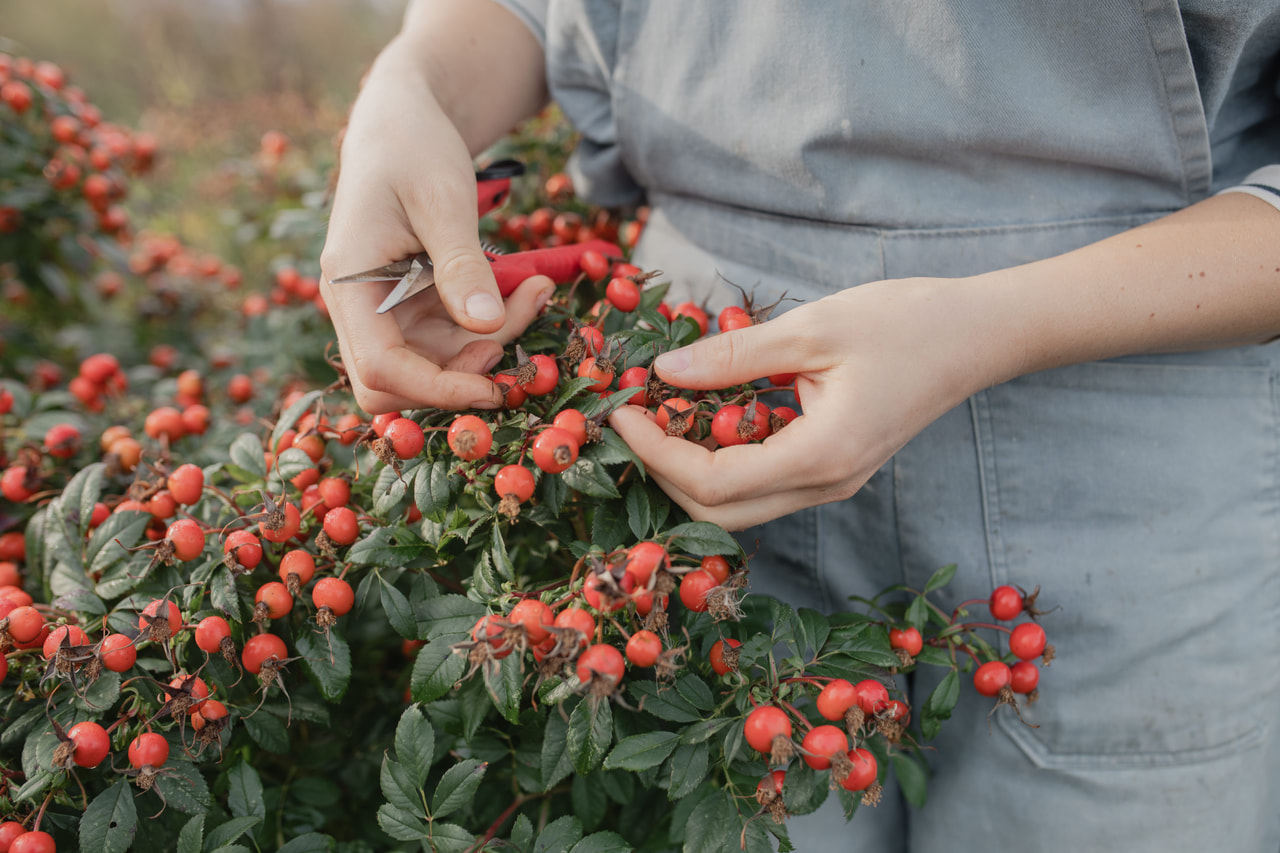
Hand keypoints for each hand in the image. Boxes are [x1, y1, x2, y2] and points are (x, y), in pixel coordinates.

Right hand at [318, 2, 548, 413]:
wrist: (403, 119)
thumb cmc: (414, 147)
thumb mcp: (442, 198)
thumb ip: (461, 263)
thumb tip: (484, 325)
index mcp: (348, 283)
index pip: (380, 370)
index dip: (437, 390)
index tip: (494, 386)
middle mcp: (358, 307)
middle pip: (401, 382)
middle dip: (463, 372)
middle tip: (518, 332)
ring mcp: (384, 310)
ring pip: (435, 364)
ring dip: (490, 342)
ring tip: (536, 290)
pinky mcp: (412, 306)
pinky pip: (451, 339)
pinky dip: (490, 326)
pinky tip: (526, 289)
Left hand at [609, 278, 1016, 529]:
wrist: (978, 336)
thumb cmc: (905, 322)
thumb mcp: (813, 328)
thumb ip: (734, 357)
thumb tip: (663, 372)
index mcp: (822, 456)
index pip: (712, 484)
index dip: (655, 453)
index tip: (620, 412)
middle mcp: (825, 485)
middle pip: (718, 513)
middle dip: (662, 472)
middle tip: (632, 416)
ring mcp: (831, 483)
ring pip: (739, 506)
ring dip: (688, 470)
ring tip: (660, 413)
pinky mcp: (833, 469)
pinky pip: (762, 483)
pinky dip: (721, 459)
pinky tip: (702, 414)